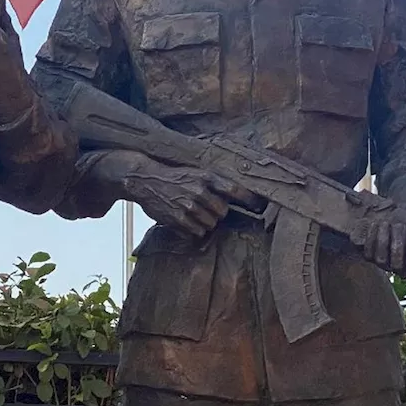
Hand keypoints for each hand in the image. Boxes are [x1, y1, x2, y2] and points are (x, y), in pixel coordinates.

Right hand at [115, 152, 265, 238]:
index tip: (259, 207)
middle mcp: (200, 191)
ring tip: (192, 213)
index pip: (235, 190)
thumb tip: (237, 198)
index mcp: (206, 177)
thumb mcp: (195, 173)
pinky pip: (197, 232)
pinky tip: (185, 220)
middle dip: (217, 213)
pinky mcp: (178, 219)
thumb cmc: (173, 176)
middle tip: (206, 208)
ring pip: (211, 224)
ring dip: (205, 222)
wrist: (145, 179)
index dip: (249, 200)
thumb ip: (214, 184)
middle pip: (223, 212)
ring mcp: (189, 206)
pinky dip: (194, 230)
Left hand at [351, 207, 405, 287]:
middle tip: (403, 227)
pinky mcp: (372, 255)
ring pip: (384, 261)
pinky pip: (369, 253)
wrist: (403, 210)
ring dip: (386, 240)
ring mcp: (387, 263)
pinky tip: (377, 225)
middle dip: (401, 247)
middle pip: (401, 269)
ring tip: (390, 222)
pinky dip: (372, 238)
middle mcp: (405, 270)